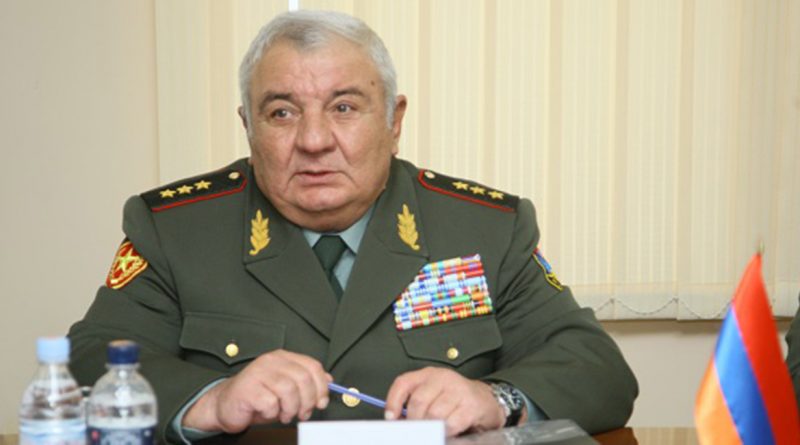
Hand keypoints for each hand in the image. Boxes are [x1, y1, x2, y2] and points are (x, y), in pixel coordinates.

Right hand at [182, 349, 331, 432]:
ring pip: (289, 391)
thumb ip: (306, 383)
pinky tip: (267, 412)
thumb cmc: (258, 398)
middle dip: (308, 401)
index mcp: (283, 357)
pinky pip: (271, 403)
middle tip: (302, 413)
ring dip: (290, 409)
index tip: (321, 403)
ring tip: (284, 415)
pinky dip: (273, 413)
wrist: (226, 406)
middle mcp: (271, 361)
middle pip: (303, 379)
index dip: (322, 387)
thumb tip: (329, 382)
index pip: (313, 366)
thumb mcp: (286, 389)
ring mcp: (258, 372)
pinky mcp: (247, 388)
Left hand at [384, 367, 505, 436]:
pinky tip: (447, 432)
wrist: (486, 400)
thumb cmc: (455, 400)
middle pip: (418, 401)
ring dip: (430, 428)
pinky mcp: (471, 405)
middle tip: (415, 432)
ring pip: (434, 414)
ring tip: (432, 432)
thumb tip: (396, 421)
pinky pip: (451, 423)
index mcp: (428, 375)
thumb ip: (415, 404)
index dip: (393, 402)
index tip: (391, 419)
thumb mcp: (433, 395)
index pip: (403, 383)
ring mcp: (458, 390)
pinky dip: (446, 432)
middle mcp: (442, 378)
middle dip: (414, 421)